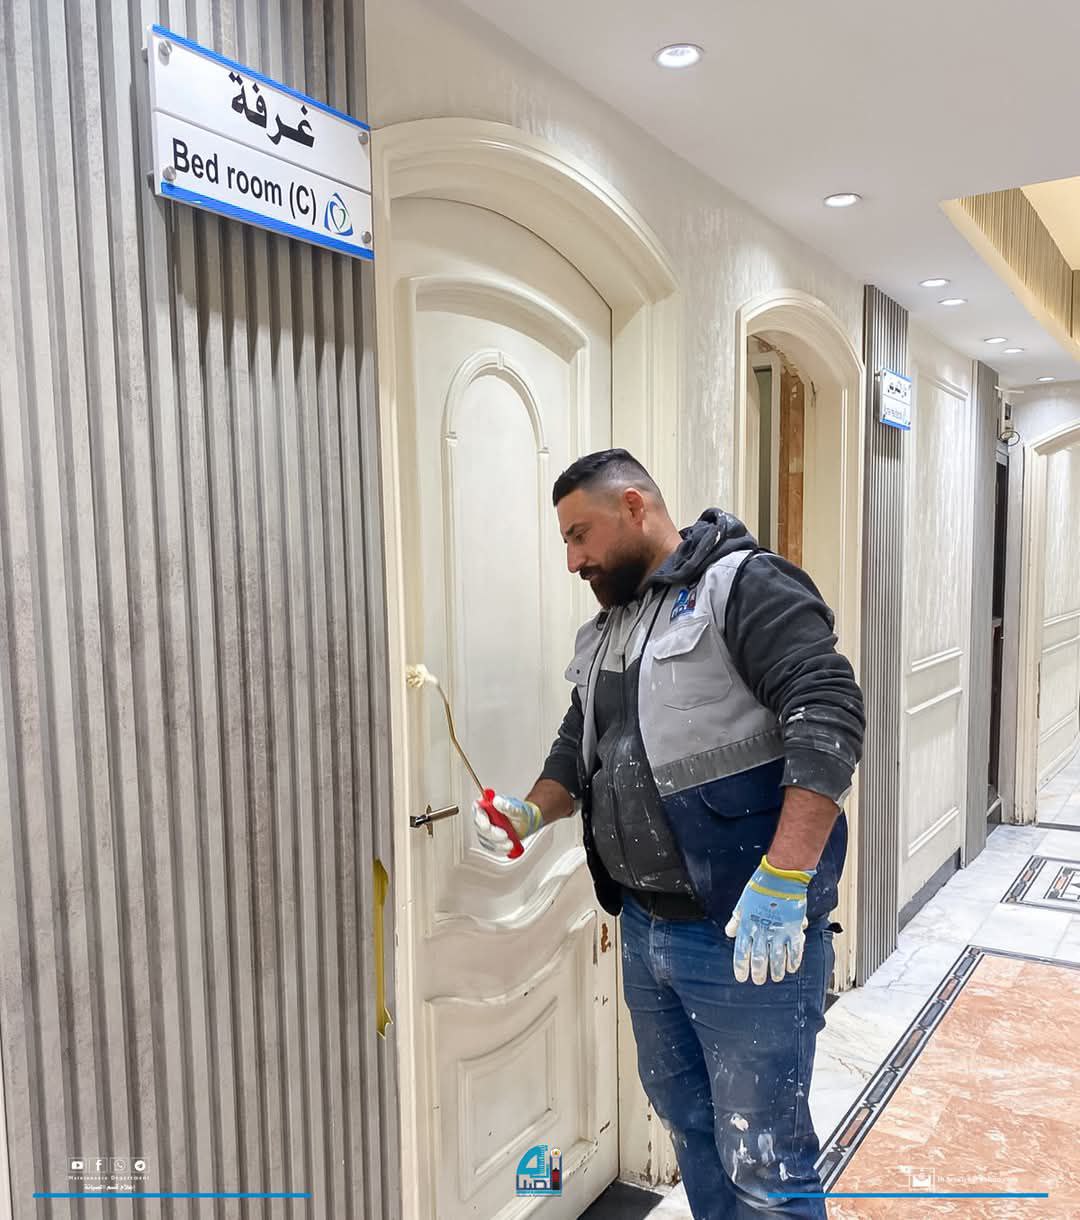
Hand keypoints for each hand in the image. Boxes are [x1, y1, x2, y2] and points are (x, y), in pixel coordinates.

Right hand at [472, 793, 542, 857]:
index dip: (480, 818)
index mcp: (488, 804)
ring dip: (497, 843)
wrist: (526, 824)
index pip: (478, 809)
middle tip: (505, 835)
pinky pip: (490, 845)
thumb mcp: (518, 809)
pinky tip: (507, 846)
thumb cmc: (520, 814)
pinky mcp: (488, 839)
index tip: (487, 826)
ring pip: (484, 838)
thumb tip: (497, 802)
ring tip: (510, 842)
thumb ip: (508, 806)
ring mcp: (485, 828)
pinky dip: (499, 847)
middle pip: (480, 826)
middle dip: (492, 833)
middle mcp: (484, 816)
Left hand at [724, 855, 814, 983]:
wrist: (781, 877)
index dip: (741, 967)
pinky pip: (794, 950)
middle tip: (758, 980)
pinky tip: (791, 968)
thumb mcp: (742, 904)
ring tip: (775, 978)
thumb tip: (730, 933)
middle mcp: (762, 932)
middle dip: (758, 972)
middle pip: (759, 959)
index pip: (741, 952)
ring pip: (776, 958)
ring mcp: (779, 932)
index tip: (741, 978)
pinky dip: (793, 961)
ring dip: (775, 970)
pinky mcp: (794, 929)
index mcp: (748, 926)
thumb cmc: (760, 888)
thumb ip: (737, 920)